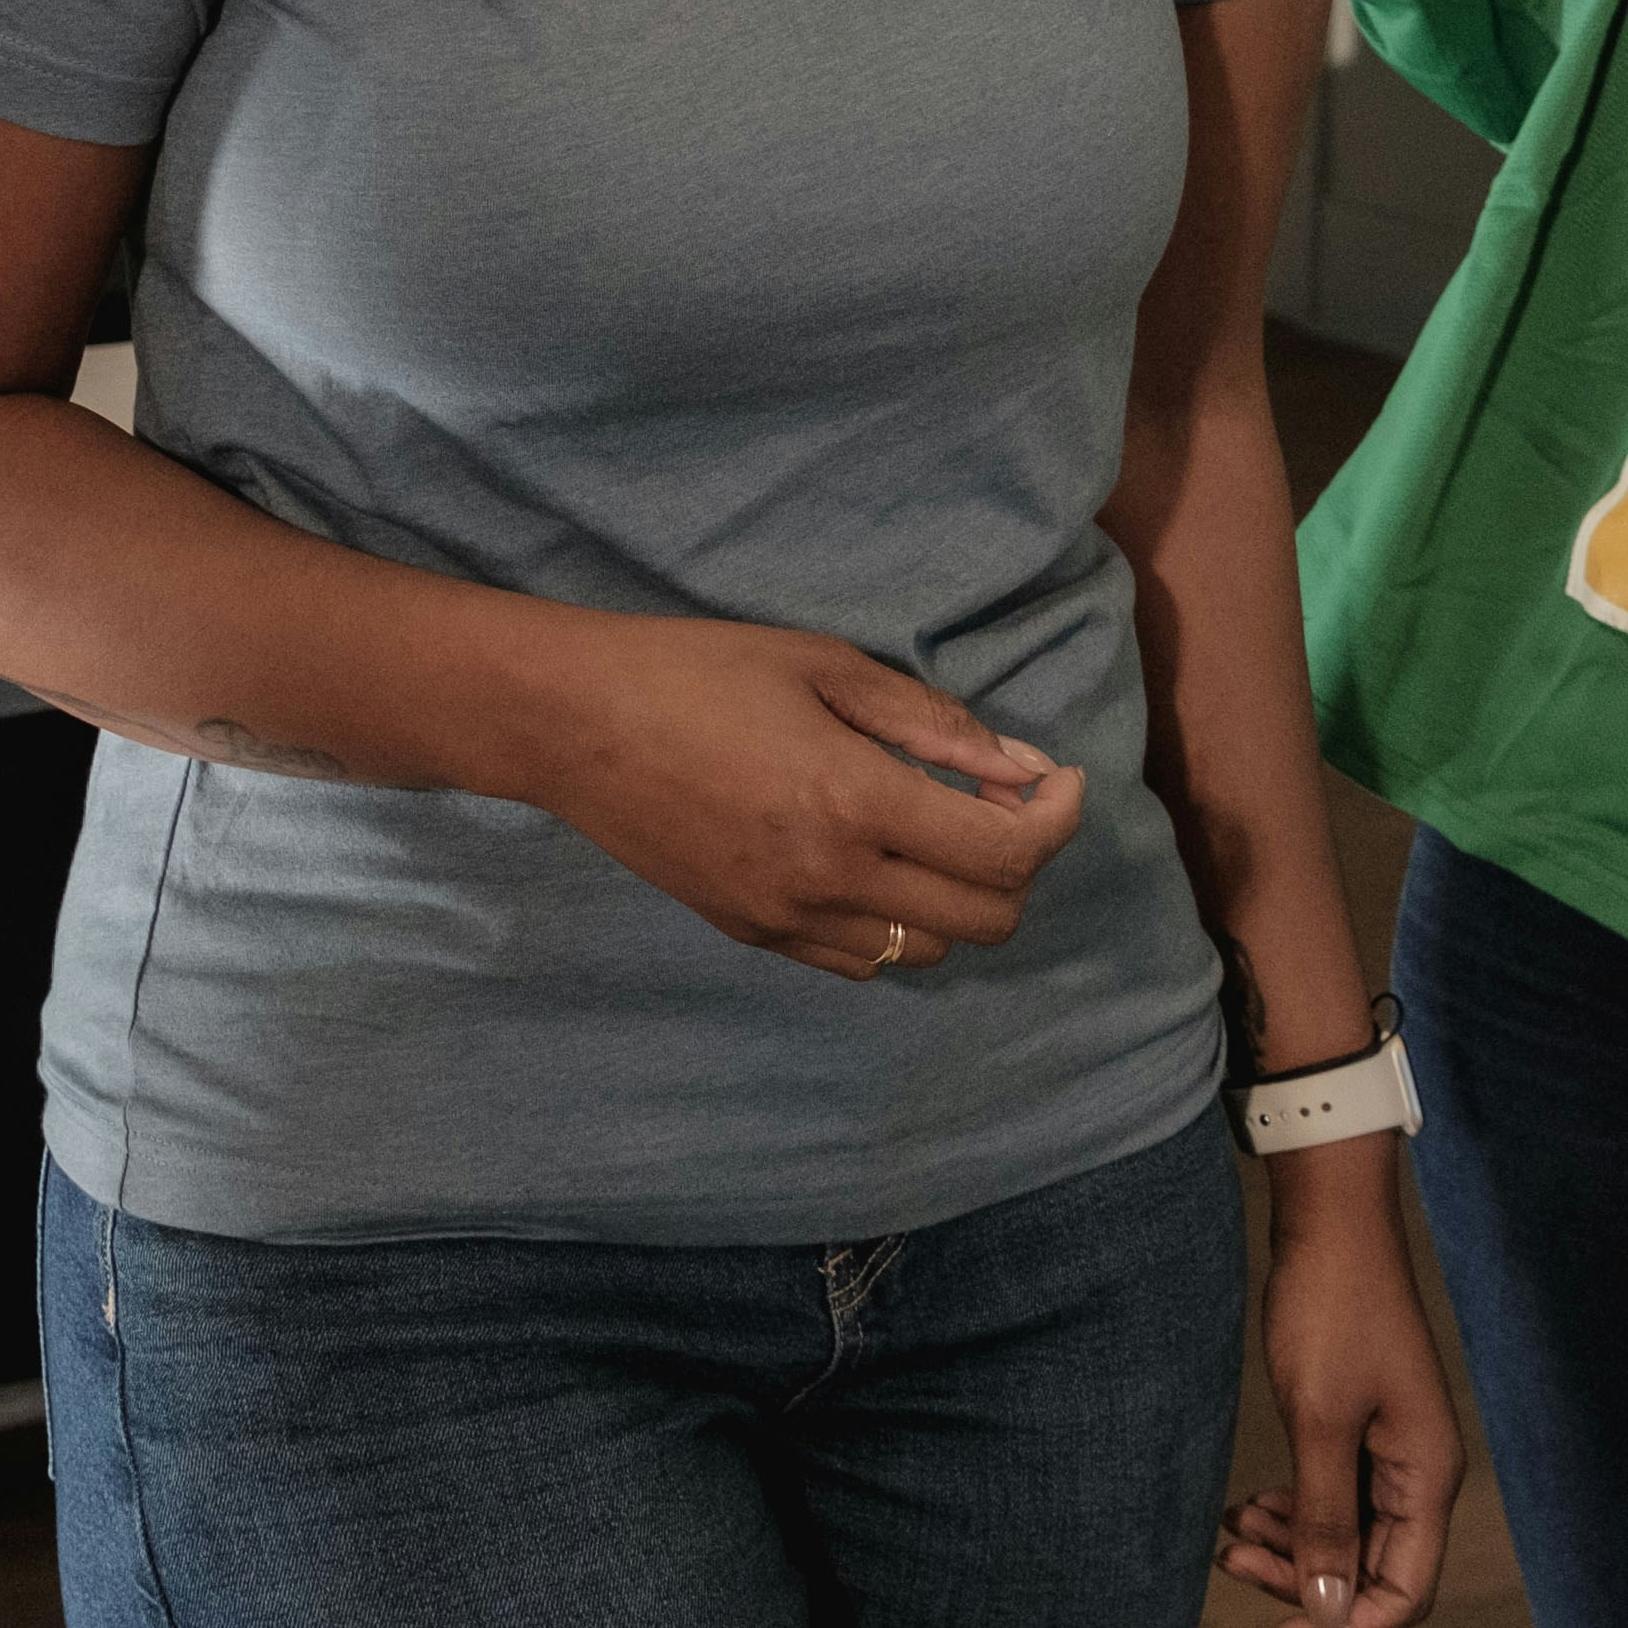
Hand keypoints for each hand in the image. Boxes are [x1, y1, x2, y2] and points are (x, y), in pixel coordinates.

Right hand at [509, 616, 1085, 977]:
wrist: (571, 724)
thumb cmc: (696, 670)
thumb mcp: (823, 665)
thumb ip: (928, 722)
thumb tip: (1014, 767)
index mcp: (851, 798)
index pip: (1004, 851)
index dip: (1056, 817)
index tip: (1057, 779)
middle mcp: (828, 878)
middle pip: (986, 918)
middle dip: (1018, 862)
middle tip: (996, 801)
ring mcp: (788, 919)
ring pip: (928, 951)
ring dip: (956, 896)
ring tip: (930, 829)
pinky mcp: (753, 934)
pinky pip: (862, 962)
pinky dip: (894, 923)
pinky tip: (871, 862)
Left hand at [1216, 1158, 1462, 1627]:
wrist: (1331, 1224)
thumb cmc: (1332, 1311)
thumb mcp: (1320, 1422)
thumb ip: (1324, 1520)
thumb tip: (1329, 1612)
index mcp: (1428, 1478)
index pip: (1404, 1594)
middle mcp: (1419, 1474)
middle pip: (1373, 1571)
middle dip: (1303, 1583)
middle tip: (1232, 1562)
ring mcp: (1392, 1452)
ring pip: (1347, 1536)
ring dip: (1291, 1548)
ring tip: (1230, 1535)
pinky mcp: (1361, 1429)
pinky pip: (1334, 1498)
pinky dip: (1293, 1511)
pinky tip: (1249, 1507)